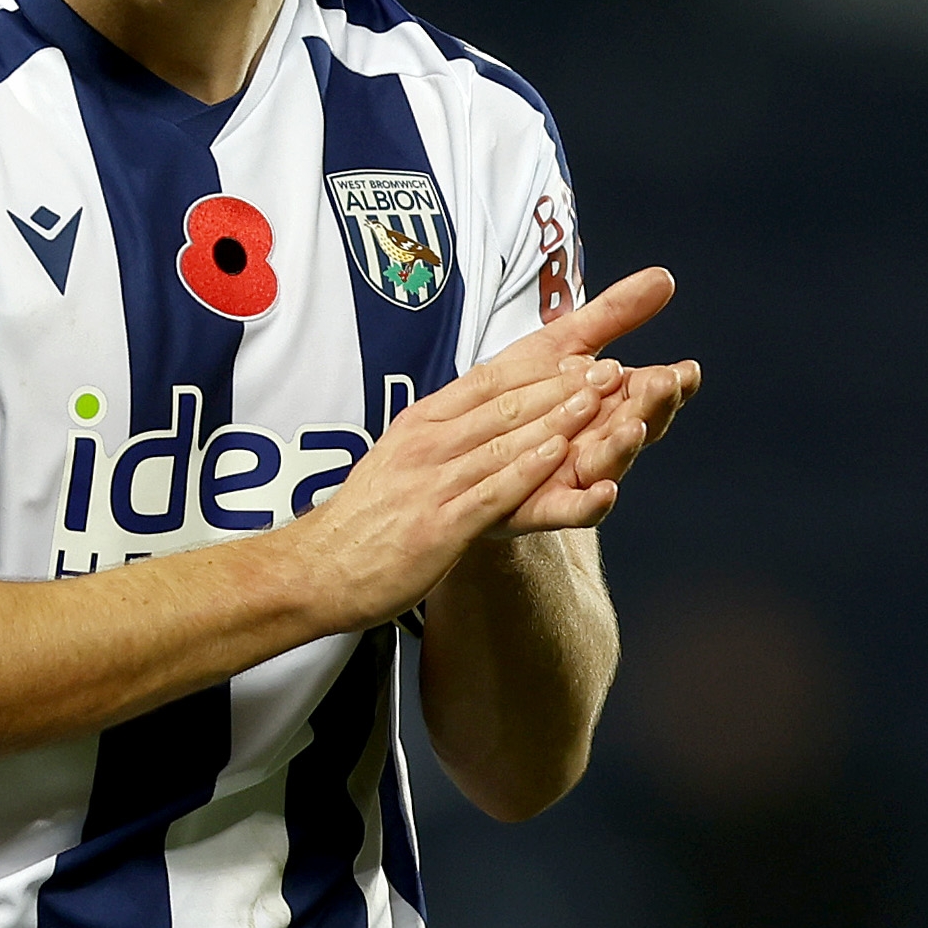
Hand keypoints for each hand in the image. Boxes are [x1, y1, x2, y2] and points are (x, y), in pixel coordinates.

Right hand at [280, 353, 613, 629]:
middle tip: (608, 369)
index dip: (538, 370)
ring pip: (503, 441)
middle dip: (561, 386)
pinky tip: (558, 456)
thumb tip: (480, 419)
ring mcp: (432, 483)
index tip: (579, 357)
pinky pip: (491, 490)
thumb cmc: (366, 522)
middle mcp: (427, 445)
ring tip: (599, 401)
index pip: (486, 385)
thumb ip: (440, 438)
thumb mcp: (399, 462)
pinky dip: (527, 470)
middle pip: (503, 405)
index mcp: (420, 426)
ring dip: (556, 418)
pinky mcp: (438, 524)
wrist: (318, 570)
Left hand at [483, 269, 701, 533]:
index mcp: (607, 405)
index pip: (647, 392)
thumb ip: (612, 315)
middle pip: (633, 426)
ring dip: (624, 448)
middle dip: (652, 405)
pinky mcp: (540, 506)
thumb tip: (665, 277)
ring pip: (606, 464)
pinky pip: (571, 510)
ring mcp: (571, 476)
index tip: (686, 368)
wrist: (461, 451)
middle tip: (667, 382)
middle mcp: (597, 442)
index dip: (669, 383)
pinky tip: (606, 492)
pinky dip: (590, 504)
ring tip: (633, 426)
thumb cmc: (519, 397)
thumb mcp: (561, 345)